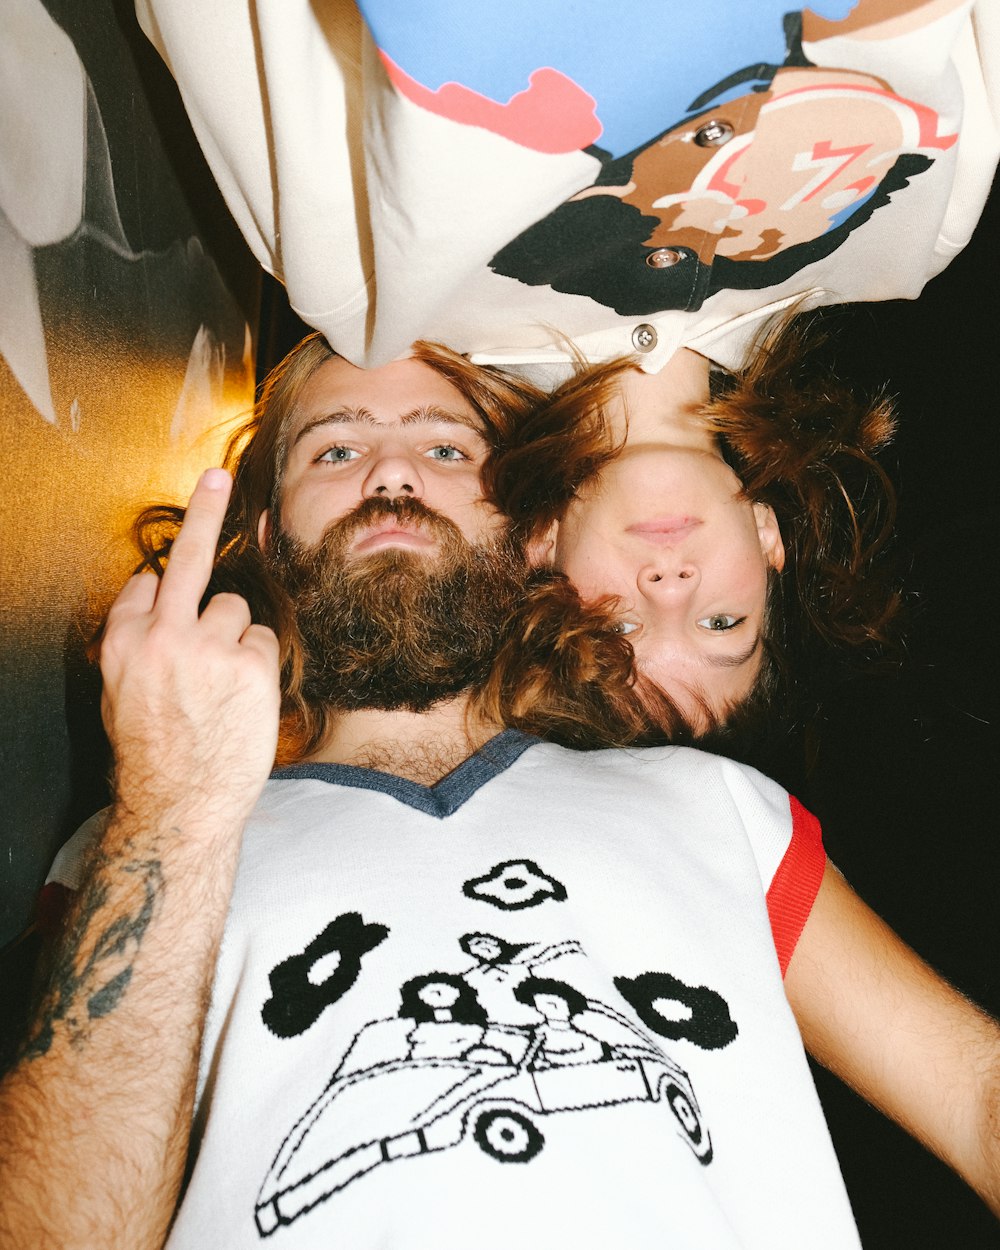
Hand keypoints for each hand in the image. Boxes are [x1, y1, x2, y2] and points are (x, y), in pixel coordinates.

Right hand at [99, 469, 279, 830]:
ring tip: (223, 687)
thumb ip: (141, 646)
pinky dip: (260, 663)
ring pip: (237, 610)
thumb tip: (164, 607)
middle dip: (203, 513)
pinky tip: (244, 697)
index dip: (167, 592)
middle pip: (186, 559)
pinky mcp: (248, 663)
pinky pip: (264, 640)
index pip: (146, 585)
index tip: (175, 556)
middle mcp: (160, 635)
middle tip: (216, 478)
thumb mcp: (122, 695)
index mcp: (121, 643)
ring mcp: (206, 646)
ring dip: (237, 639)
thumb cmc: (153, 756)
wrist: (178, 804)